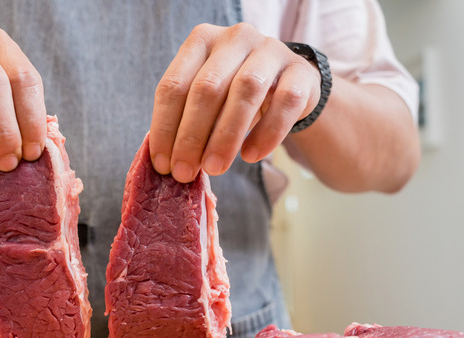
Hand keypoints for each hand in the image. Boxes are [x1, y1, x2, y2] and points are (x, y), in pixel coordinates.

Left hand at [149, 23, 321, 182]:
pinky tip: (251, 157)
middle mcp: (235, 38)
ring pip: (245, 91)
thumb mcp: (207, 99)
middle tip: (184, 173)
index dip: (165, 127)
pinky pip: (284, 104)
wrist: (288, 84)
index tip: (162, 164)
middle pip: (207, 88)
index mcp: (201, 40)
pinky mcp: (301, 72)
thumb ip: (185, 119)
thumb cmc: (234, 94)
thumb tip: (165, 162)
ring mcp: (271, 50)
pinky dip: (266, 134)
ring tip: (214, 169)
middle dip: (191, 137)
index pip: (174, 85)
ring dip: (225, 137)